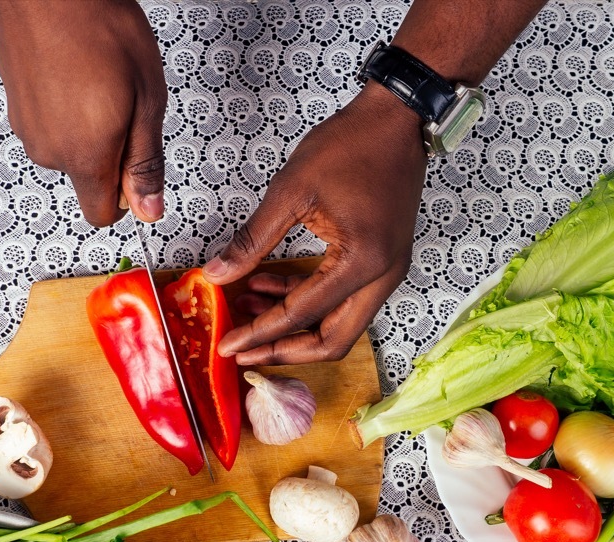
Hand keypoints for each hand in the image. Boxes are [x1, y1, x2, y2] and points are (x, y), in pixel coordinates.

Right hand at [0, 0, 166, 225]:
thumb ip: (145, 163)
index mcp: (83, 157)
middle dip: (110, 152)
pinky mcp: (16, 107)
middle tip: (123, 103)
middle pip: (87, 178)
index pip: (101, 214)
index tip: (136, 161)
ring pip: (68, 148)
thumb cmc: (98, 29)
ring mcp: (28, 128)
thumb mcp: (146, 100)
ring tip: (96, 80)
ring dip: (87, 126)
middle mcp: (49, 151)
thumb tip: (149, 209)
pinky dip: (65, 107)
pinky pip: (50, 123)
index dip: (126, 195)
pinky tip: (74, 72)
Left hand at [204, 84, 428, 364]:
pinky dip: (307, 301)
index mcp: (362, 261)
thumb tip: (217, 275)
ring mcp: (387, 271)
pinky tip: (267, 286)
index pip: (302, 314)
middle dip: (285, 350)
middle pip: (333, 340)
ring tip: (247, 313)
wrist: (396, 119)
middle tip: (243, 350)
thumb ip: (252, 240)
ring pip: (340, 325)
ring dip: (295, 327)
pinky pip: (344, 299)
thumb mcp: (291, 191)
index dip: (260, 333)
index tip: (228, 345)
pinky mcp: (382, 262)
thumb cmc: (350, 144)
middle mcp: (383, 276)